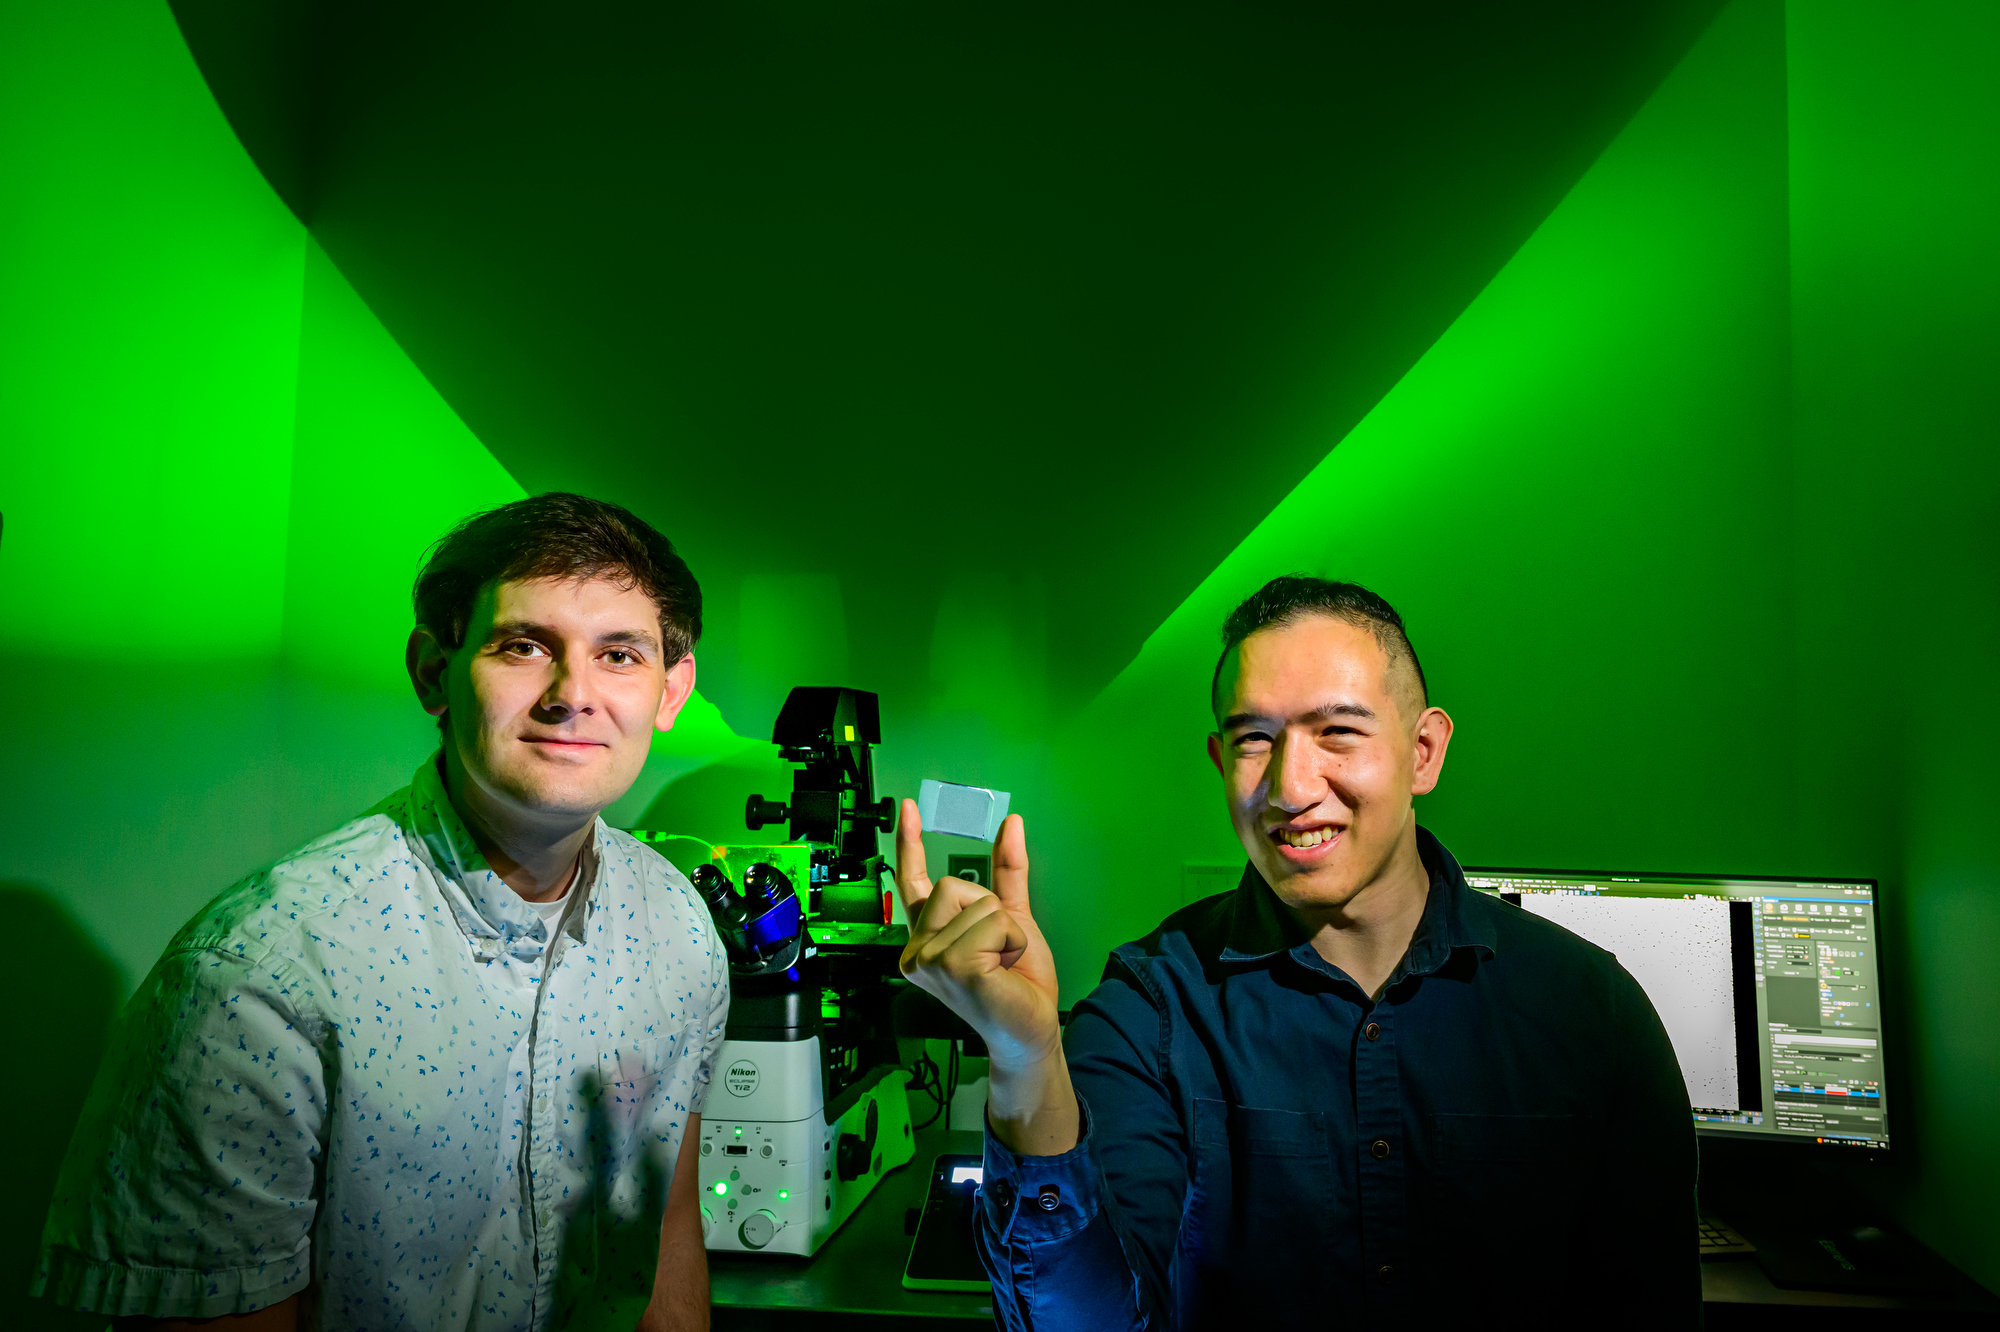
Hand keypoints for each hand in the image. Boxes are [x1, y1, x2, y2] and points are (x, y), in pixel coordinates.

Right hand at [894, 800, 1060, 1070]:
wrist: (1031, 1029)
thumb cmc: (1017, 983)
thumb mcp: (1012, 918)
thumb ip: (1008, 873)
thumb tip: (1011, 823)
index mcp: (927, 936)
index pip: (913, 881)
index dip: (909, 842)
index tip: (908, 807)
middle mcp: (917, 949)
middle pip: (954, 885)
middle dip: (991, 910)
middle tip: (997, 951)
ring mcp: (929, 961)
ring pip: (978, 903)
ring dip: (1005, 930)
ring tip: (1000, 963)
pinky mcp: (952, 968)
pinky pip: (993, 923)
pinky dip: (1010, 941)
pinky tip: (1001, 971)